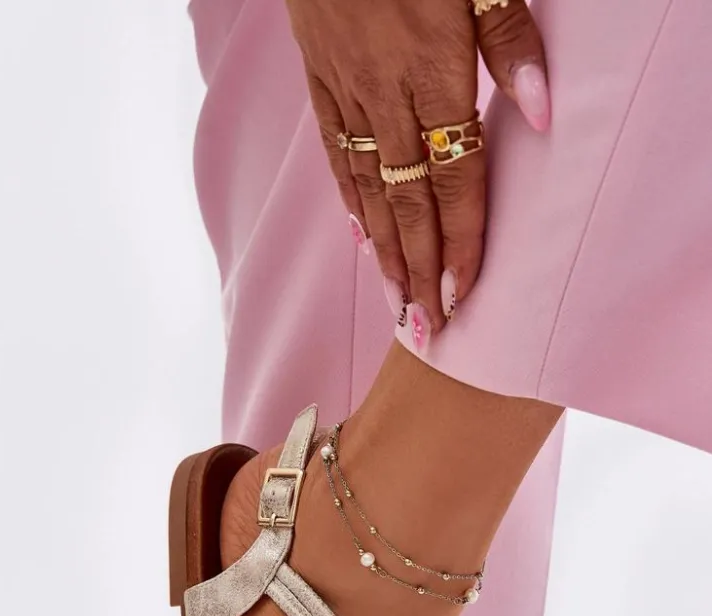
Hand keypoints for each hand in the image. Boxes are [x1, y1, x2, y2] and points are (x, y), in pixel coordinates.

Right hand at [286, 0, 547, 343]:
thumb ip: (510, 40)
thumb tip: (542, 115)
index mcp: (431, 66)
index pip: (453, 176)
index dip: (458, 240)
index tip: (461, 295)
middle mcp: (385, 91)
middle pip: (407, 200)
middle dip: (418, 269)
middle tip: (424, 329)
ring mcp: (346, 89)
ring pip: (367, 188)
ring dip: (384, 251)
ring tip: (396, 302)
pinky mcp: (320, 79)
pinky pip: (336, 154)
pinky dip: (350, 201)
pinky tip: (360, 237)